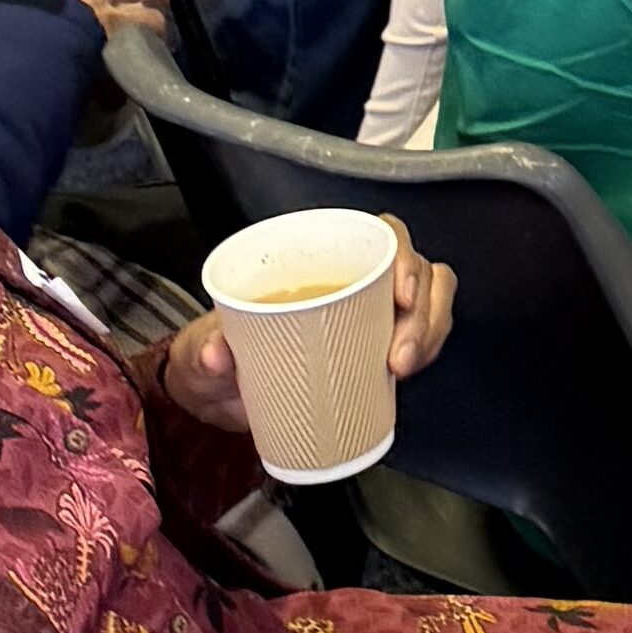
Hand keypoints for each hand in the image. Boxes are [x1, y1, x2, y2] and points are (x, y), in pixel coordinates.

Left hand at [158, 230, 456, 433]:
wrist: (219, 396)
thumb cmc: (217, 353)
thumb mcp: (202, 349)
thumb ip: (205, 347)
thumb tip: (218, 353)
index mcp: (318, 260)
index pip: (381, 236)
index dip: (403, 255)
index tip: (400, 294)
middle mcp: (354, 279)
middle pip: (418, 272)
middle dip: (423, 312)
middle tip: (400, 355)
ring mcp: (372, 313)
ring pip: (428, 304)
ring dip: (429, 332)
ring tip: (403, 367)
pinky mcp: (377, 348)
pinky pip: (421, 338)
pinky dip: (425, 351)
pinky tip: (407, 373)